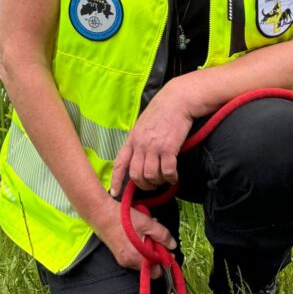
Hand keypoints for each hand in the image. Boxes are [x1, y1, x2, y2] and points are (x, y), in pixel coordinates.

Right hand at [95, 200, 175, 272]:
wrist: (102, 214)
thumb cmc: (123, 218)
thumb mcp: (148, 223)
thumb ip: (162, 235)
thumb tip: (172, 245)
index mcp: (137, 258)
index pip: (156, 272)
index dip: (164, 261)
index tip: (167, 250)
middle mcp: (129, 263)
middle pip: (150, 267)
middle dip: (156, 254)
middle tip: (157, 239)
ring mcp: (122, 260)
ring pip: (142, 261)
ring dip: (148, 251)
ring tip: (147, 234)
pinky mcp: (119, 255)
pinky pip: (134, 257)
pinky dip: (140, 249)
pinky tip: (139, 235)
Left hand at [110, 80, 194, 196]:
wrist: (177, 100)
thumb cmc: (162, 111)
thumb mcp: (142, 125)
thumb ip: (138, 140)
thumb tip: (138, 157)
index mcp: (132, 139)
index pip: (119, 163)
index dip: (116, 180)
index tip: (115, 193)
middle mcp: (140, 145)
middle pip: (136, 175)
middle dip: (143, 185)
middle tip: (152, 185)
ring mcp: (154, 147)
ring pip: (151, 176)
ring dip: (158, 182)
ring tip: (165, 179)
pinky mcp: (169, 148)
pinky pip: (167, 171)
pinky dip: (171, 178)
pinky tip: (174, 177)